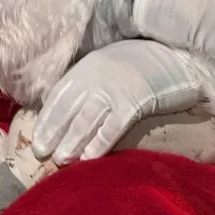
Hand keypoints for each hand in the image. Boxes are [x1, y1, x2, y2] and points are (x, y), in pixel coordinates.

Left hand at [31, 40, 200, 164]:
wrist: (176, 55)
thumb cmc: (143, 61)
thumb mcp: (109, 62)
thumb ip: (90, 80)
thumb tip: (66, 104)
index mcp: (88, 66)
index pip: (59, 95)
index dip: (47, 118)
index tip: (37, 137)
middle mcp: (96, 77)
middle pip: (68, 110)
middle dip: (54, 133)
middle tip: (42, 153)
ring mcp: (114, 91)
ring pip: (85, 121)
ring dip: (71, 142)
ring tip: (61, 160)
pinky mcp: (133, 104)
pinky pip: (111, 128)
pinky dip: (98, 144)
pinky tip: (88, 159)